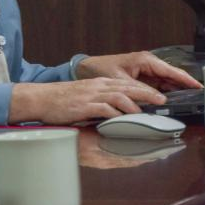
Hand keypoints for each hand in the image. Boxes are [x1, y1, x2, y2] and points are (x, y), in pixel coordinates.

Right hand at [9, 77, 166, 123]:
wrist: (42, 98)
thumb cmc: (62, 100)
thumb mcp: (85, 96)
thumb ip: (102, 101)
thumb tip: (118, 111)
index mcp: (100, 83)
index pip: (127, 84)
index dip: (144, 89)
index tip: (158, 96)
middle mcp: (98, 86)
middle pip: (128, 87)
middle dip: (147, 93)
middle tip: (162, 100)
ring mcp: (92, 95)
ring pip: (120, 96)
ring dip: (135, 105)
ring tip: (147, 113)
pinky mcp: (84, 105)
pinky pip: (104, 108)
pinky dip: (116, 114)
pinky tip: (124, 120)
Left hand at [75, 51, 202, 91]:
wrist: (87, 69)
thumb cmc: (101, 69)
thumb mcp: (120, 81)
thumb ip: (139, 90)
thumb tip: (156, 99)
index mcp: (145, 60)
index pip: (171, 71)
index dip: (186, 79)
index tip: (199, 86)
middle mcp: (148, 64)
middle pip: (172, 76)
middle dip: (185, 85)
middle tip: (199, 97)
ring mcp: (146, 71)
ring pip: (166, 82)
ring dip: (176, 90)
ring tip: (190, 100)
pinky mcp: (142, 78)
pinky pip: (158, 86)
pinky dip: (166, 92)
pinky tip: (172, 101)